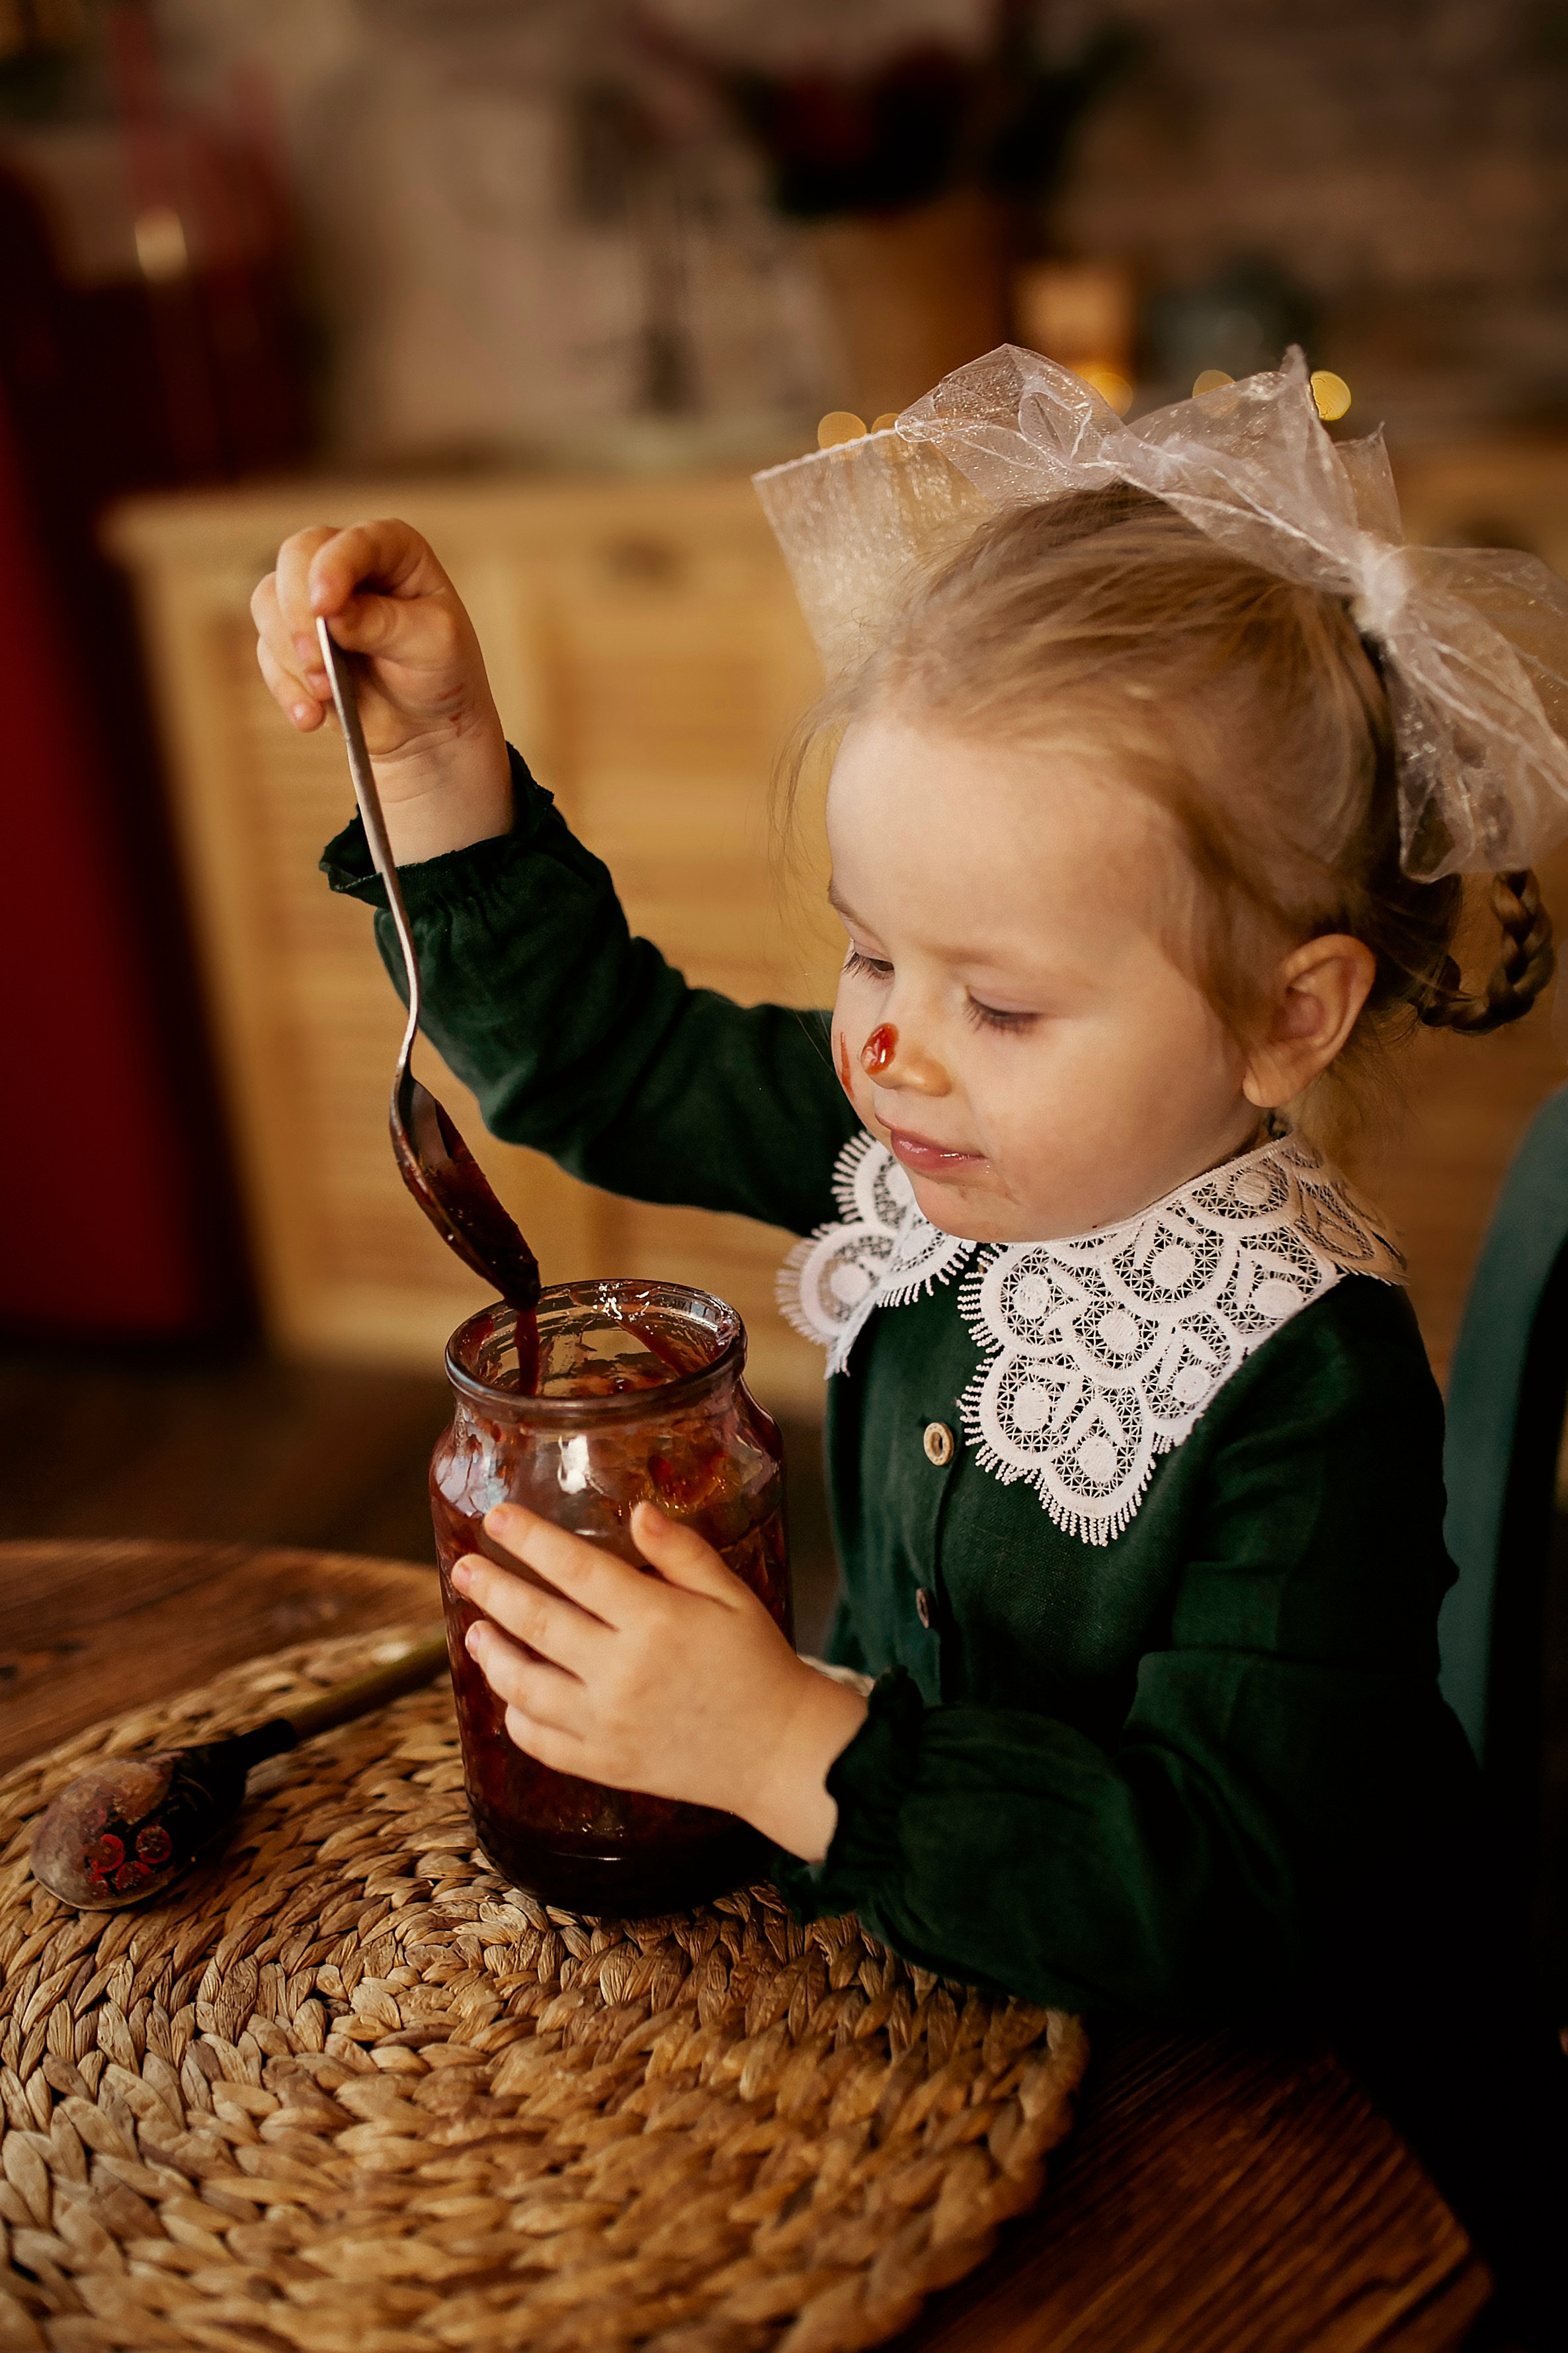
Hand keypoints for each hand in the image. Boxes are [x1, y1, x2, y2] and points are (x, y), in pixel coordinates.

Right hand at [252, 519, 511, 863]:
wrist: (432, 743)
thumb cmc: (447, 684)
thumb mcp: (433, 650)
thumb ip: (385, 623)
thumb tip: (335, 611)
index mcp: (397, 551)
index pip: (355, 538)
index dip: (334, 565)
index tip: (327, 608)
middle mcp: (352, 565)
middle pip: (297, 556)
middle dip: (299, 612)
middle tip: (320, 660)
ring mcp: (317, 604)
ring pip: (269, 600)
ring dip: (285, 653)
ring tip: (322, 700)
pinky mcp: (294, 645)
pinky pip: (264, 649)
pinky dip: (281, 683)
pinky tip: (310, 717)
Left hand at [453, 1501, 868, 1861]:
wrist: (778, 1751)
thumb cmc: (757, 1664)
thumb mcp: (732, 1597)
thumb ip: (682, 1554)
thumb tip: (638, 1511)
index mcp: (657, 1621)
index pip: (577, 1568)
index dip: (532, 1539)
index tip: (498, 1518)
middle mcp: (624, 1671)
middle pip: (537, 1622)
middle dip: (492, 1589)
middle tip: (464, 1567)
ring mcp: (609, 1723)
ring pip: (525, 1685)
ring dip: (493, 1653)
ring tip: (475, 1629)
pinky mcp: (605, 1764)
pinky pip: (541, 1741)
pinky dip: (516, 1715)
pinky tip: (510, 1694)